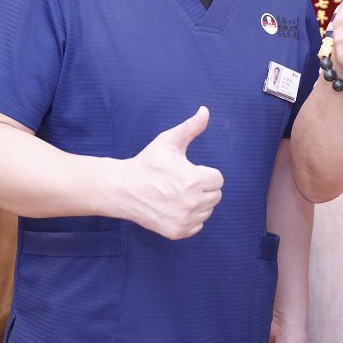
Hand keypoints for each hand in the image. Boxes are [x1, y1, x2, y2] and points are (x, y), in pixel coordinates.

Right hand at [121, 107, 223, 239]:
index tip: (189, 170)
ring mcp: (184, 220)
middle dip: (203, 187)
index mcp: (194, 180)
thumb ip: (190, 127)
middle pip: (215, 195)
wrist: (123, 189)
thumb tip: (205, 111)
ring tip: (178, 194)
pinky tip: (176, 207)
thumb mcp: (168, 141)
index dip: (204, 172)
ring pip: (207, 211)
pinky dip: (190, 218)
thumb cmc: (147, 164)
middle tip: (183, 182)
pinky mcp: (177, 232)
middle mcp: (192, 202)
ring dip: (198, 203)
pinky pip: (197, 226)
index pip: (218, 179)